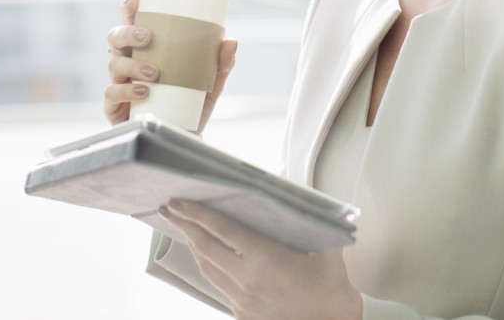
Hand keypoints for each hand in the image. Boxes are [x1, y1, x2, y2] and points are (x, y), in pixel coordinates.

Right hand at [103, 0, 237, 133]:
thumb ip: (221, 64)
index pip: (132, 24)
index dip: (129, 9)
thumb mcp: (210, 83)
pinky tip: (144, 92)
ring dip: (132, 65)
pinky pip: (110, 94)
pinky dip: (126, 91)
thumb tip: (231, 41)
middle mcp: (129, 64)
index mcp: (147, 51)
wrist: (185, 140)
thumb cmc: (191, 105)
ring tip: (154, 73)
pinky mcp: (115, 108)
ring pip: (113, 64)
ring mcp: (120, 85)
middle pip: (115, 38)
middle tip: (148, 37)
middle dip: (127, 32)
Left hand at [160, 201, 361, 319]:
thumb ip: (311, 220)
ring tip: (185, 228)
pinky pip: (219, 286)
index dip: (197, 214)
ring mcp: (242, 300)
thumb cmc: (332, 289)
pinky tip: (209, 257)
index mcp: (265, 259)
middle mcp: (247, 280)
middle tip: (170, 208)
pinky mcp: (242, 313)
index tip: (179, 202)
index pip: (222, 230)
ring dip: (194, 247)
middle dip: (185, 226)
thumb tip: (298, 196)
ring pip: (207, 269)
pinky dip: (210, 267)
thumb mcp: (328, 248)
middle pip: (205, 248)